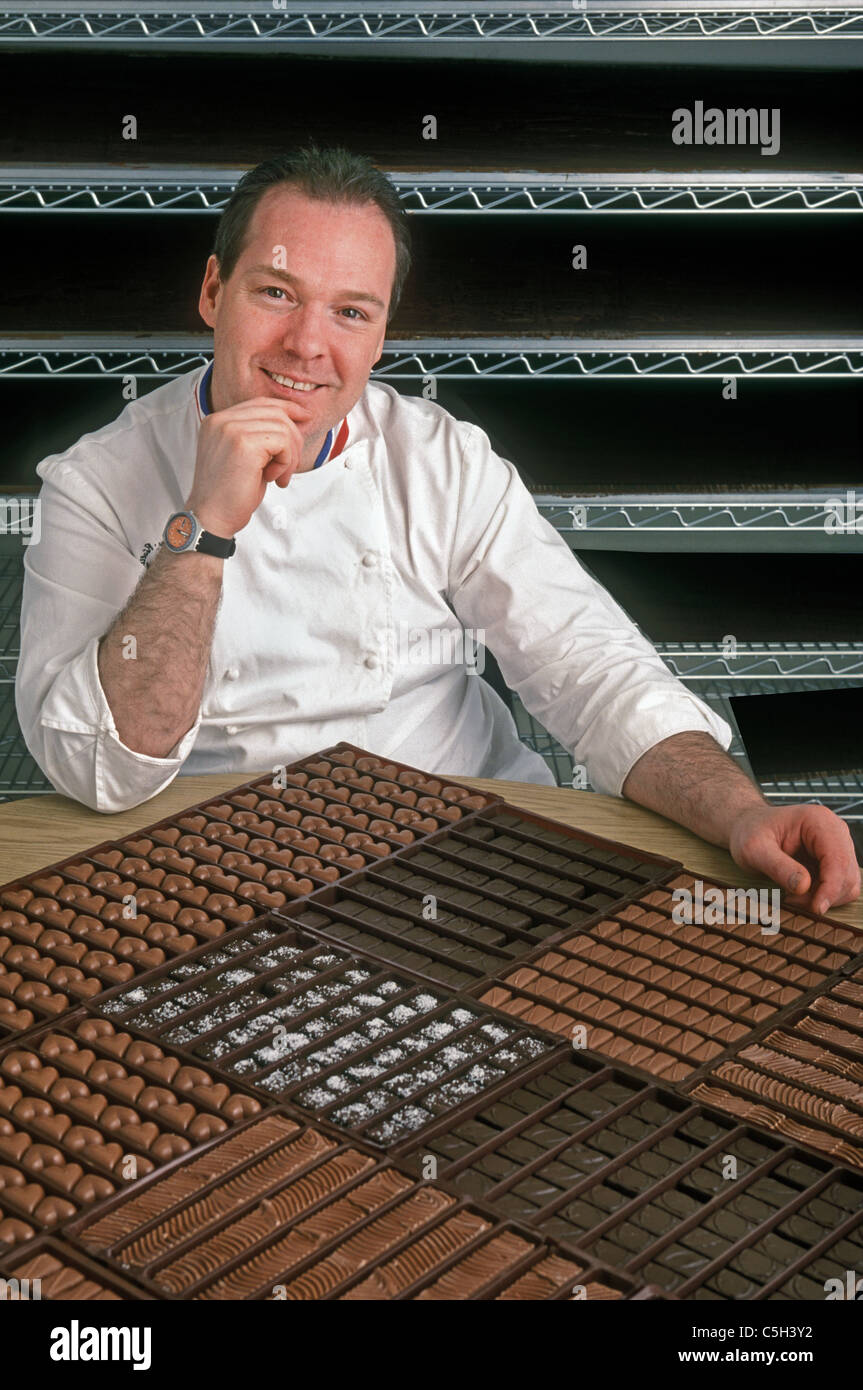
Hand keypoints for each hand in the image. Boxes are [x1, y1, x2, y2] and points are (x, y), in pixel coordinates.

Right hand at [186, 396, 312, 537]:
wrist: (211, 518)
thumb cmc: (229, 494)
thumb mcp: (243, 457)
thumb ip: (259, 435)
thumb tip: (295, 419)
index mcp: (217, 421)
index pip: (261, 403)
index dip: (287, 408)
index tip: (306, 418)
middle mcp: (221, 419)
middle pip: (276, 412)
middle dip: (293, 439)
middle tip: (288, 468)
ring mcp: (230, 429)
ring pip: (283, 427)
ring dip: (290, 455)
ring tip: (280, 476)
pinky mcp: (243, 443)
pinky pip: (282, 441)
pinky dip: (285, 462)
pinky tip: (273, 478)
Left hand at [728, 802, 860, 915]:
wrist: (748, 827)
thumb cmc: (749, 832)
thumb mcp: (754, 849)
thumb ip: (778, 866)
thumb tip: (804, 886)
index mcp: (818, 821)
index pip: (838, 859)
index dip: (831, 888)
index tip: (815, 908)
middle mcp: (835, 831)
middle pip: (847, 874)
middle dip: (824, 895)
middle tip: (791, 900)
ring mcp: (838, 846)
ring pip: (847, 884)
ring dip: (824, 898)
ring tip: (793, 896)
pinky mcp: (834, 861)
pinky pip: (840, 887)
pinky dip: (823, 896)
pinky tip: (799, 893)